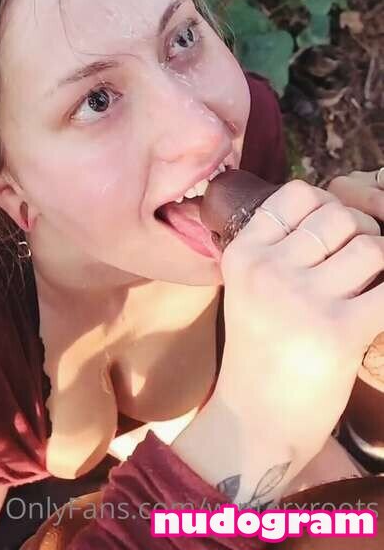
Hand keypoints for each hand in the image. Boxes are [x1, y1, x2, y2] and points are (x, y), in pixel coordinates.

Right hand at [214, 179, 383, 469]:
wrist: (257, 419)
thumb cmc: (261, 350)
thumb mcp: (249, 288)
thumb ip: (278, 248)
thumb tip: (341, 210)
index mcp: (244, 253)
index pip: (300, 193)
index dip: (328, 204)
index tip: (332, 233)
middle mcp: (268, 269)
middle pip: (340, 216)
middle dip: (360, 234)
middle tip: (357, 266)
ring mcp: (302, 298)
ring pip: (371, 248)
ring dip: (381, 266)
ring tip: (368, 290)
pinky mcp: (339, 330)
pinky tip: (379, 309)